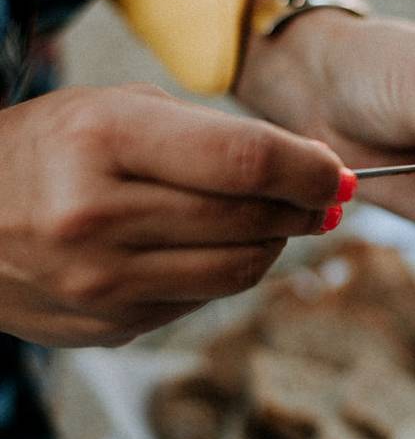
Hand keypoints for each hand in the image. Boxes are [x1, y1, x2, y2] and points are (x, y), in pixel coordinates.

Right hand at [0, 84, 349, 345]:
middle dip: (304, 208)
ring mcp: (101, 284)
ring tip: (272, 218)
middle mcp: (98, 218)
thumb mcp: (117, 111)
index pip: (246, 162)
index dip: (310, 170)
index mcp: (102, 142)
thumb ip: (215, 138)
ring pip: (240, 271)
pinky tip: (210, 246)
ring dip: (273, 243)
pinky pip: (203, 300)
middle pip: (251, 221)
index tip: (339, 175)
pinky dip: (225, 271)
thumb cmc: (51, 149)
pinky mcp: (109, 326)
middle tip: (322, 197)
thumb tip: (314, 174)